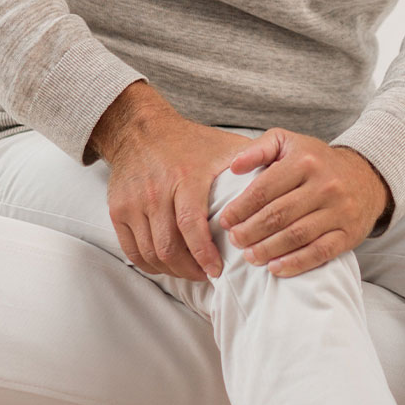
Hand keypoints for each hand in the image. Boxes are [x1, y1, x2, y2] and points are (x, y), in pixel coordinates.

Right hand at [96, 94, 274, 281]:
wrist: (141, 129)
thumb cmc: (191, 141)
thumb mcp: (225, 147)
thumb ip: (254, 165)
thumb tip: (287, 184)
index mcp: (186, 177)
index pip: (191, 226)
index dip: (204, 254)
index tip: (217, 270)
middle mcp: (156, 191)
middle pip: (168, 247)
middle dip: (190, 270)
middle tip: (207, 276)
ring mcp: (133, 202)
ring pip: (150, 253)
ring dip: (172, 270)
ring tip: (191, 272)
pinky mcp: (117, 210)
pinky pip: (132, 250)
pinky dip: (149, 264)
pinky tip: (167, 266)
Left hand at [215, 129, 391, 276]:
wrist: (365, 177)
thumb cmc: (316, 161)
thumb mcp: (288, 143)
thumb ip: (259, 149)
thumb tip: (234, 167)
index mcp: (305, 161)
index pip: (264, 189)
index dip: (240, 208)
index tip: (225, 220)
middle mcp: (324, 185)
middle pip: (278, 215)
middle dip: (250, 231)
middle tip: (234, 240)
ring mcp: (339, 210)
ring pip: (296, 235)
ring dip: (267, 249)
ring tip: (249, 256)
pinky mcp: (348, 233)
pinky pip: (320, 252)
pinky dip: (295, 263)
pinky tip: (275, 268)